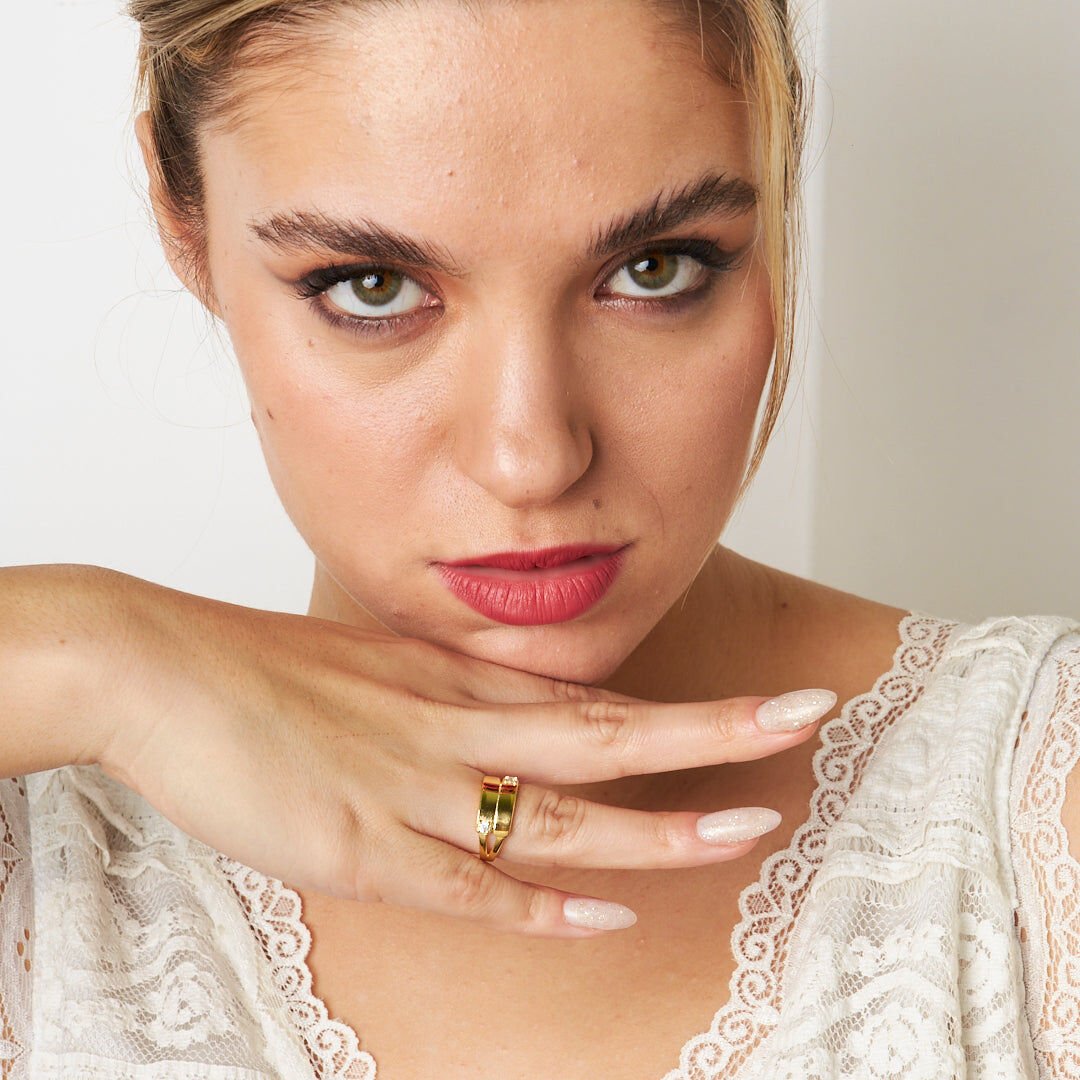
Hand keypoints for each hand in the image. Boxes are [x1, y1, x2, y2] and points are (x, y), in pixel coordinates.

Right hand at [95, 569, 832, 937]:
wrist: (159, 663)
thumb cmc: (261, 669)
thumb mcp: (373, 672)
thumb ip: (441, 706)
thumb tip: (494, 732)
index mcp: (455, 687)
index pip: (594, 703)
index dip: (683, 710)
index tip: (758, 706)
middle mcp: (453, 728)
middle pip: (606, 733)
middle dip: (712, 729)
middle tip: (806, 715)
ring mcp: (412, 787)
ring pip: (557, 811)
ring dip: (657, 823)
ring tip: (746, 827)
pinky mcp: (358, 845)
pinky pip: (467, 884)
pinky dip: (540, 905)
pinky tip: (606, 916)